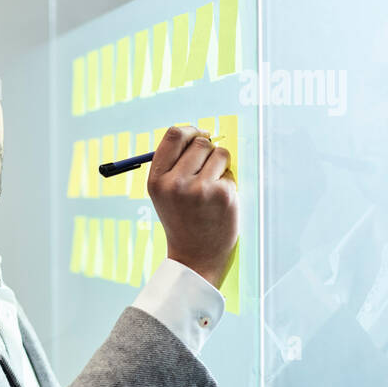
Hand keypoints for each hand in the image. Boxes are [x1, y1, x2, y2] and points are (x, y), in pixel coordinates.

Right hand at [148, 125, 239, 289]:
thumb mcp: (165, 192)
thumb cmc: (182, 219)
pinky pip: (230, 173)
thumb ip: (175, 163)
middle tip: (206, 168)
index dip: (190, 130)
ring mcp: (200, 189)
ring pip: (220, 153)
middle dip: (208, 150)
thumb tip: (201, 132)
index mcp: (156, 180)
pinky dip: (228, 183)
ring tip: (212, 186)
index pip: (174, 135)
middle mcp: (175, 183)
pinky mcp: (222, 195)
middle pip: (200, 142)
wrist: (195, 256)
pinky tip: (219, 202)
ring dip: (221, 165)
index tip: (199, 136)